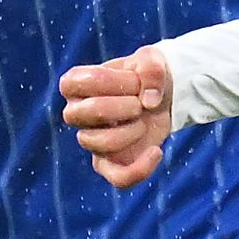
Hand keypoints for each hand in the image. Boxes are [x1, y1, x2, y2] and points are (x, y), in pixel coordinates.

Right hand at [58, 46, 176, 187]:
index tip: (134, 78)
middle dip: (121, 106)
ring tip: (145, 120)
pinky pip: (117, 178)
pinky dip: (139, 170)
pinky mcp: (110, 163)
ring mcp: (92, 141)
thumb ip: (151, 68)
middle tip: (140, 102)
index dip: (110, 81)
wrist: (162, 97)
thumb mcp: (152, 60)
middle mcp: (77, 114)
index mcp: (76, 84)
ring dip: (131, 131)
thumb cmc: (147, 76)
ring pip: (99, 144)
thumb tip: (149, 101)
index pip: (75, 83)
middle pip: (83, 114)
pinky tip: (156, 151)